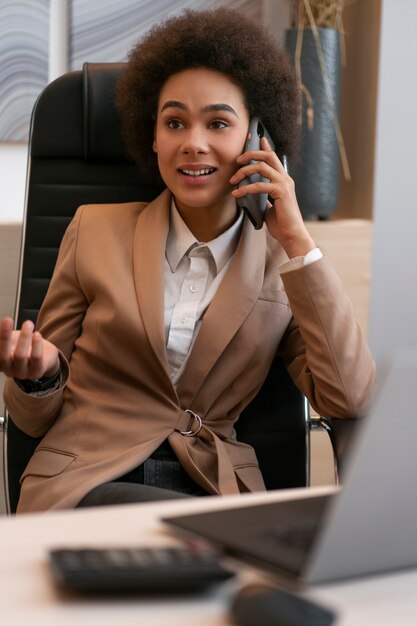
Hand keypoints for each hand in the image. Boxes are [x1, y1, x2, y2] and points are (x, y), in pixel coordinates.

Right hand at [0, 317, 58, 379]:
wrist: (45, 355)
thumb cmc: (24, 346)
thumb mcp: (10, 339)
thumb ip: (3, 335)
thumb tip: (2, 323)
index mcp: (0, 363)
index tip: (2, 324)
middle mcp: (9, 370)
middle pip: (3, 357)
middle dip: (4, 337)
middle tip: (8, 320)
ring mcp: (23, 373)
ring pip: (20, 356)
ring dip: (24, 337)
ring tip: (28, 323)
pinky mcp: (37, 371)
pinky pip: (36, 358)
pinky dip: (36, 344)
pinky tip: (37, 334)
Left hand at [230, 137, 315, 257]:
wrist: (291, 235)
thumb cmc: (281, 224)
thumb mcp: (269, 206)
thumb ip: (263, 197)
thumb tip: (251, 193)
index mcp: (283, 180)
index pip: (274, 158)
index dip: (265, 147)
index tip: (258, 138)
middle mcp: (285, 179)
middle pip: (268, 156)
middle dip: (251, 154)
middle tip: (238, 161)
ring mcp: (284, 184)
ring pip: (262, 167)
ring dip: (244, 171)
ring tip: (233, 180)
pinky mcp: (281, 192)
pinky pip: (259, 185)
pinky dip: (246, 189)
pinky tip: (237, 194)